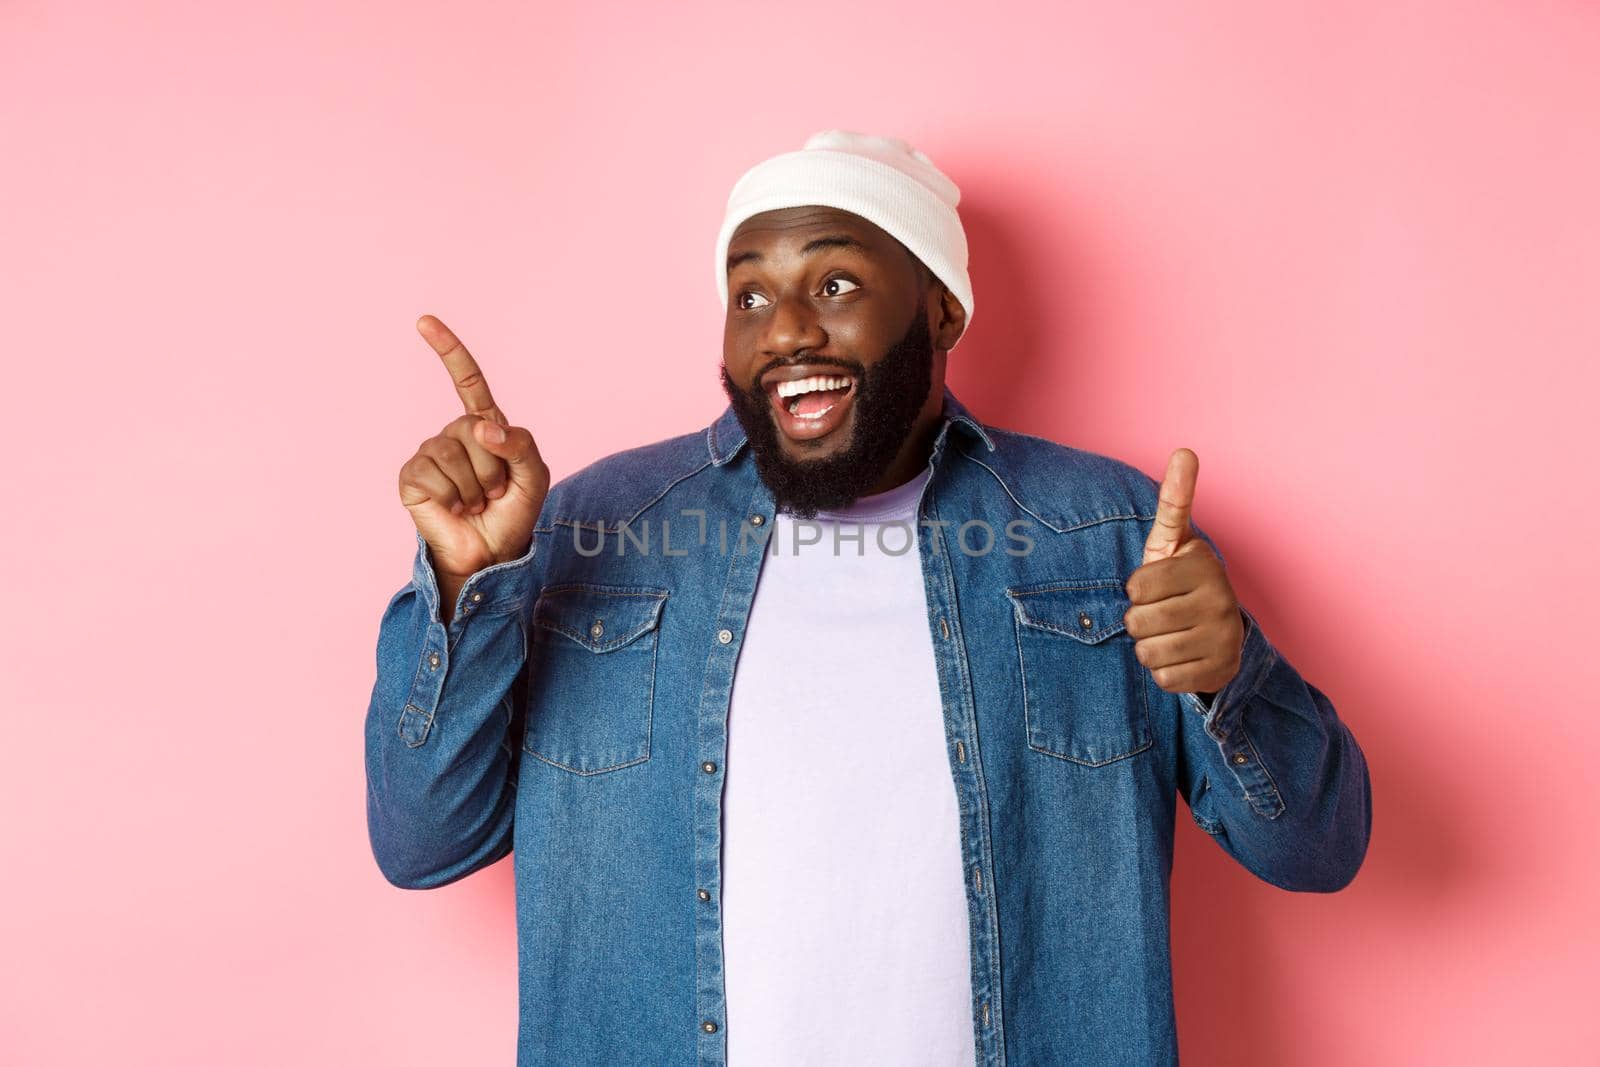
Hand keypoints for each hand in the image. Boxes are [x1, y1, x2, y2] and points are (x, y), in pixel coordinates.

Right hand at [397, 315, 550, 579]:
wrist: (492, 553)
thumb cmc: (513, 512)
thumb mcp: (534, 475)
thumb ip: (520, 444)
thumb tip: (483, 429)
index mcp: (484, 427)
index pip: (467, 382)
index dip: (448, 351)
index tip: (425, 322)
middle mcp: (454, 435)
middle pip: (473, 429)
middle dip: (493, 467)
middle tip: (494, 492)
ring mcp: (430, 454)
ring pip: (452, 452)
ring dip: (473, 486)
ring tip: (475, 503)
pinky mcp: (412, 477)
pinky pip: (431, 473)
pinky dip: (451, 497)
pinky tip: (452, 509)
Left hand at [1122, 448, 1244, 696]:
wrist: (1218, 631)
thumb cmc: (1181, 581)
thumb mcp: (1174, 541)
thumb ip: (1175, 500)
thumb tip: (1185, 451)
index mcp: (1204, 565)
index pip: (1136, 589)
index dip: (1135, 591)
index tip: (1153, 587)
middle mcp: (1221, 600)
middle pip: (1139, 623)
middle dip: (1138, 622)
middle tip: (1158, 614)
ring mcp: (1224, 638)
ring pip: (1148, 653)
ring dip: (1147, 648)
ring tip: (1168, 634)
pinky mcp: (1220, 672)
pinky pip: (1164, 679)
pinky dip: (1162, 672)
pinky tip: (1180, 656)